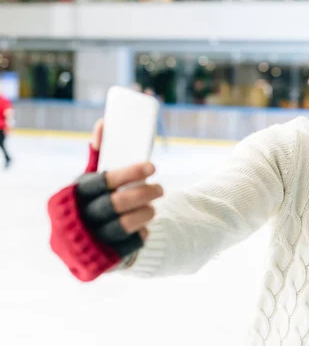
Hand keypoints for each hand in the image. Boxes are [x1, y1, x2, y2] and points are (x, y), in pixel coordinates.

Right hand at [47, 119, 162, 280]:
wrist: (82, 244)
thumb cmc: (91, 202)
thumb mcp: (90, 182)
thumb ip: (98, 156)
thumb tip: (104, 123)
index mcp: (73, 195)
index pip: (103, 180)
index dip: (129, 172)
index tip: (152, 167)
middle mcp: (78, 218)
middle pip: (116, 203)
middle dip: (144, 193)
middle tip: (161, 188)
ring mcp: (90, 240)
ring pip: (125, 225)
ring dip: (146, 212)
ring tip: (152, 207)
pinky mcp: (104, 258)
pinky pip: (130, 245)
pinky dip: (142, 233)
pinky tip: (144, 227)